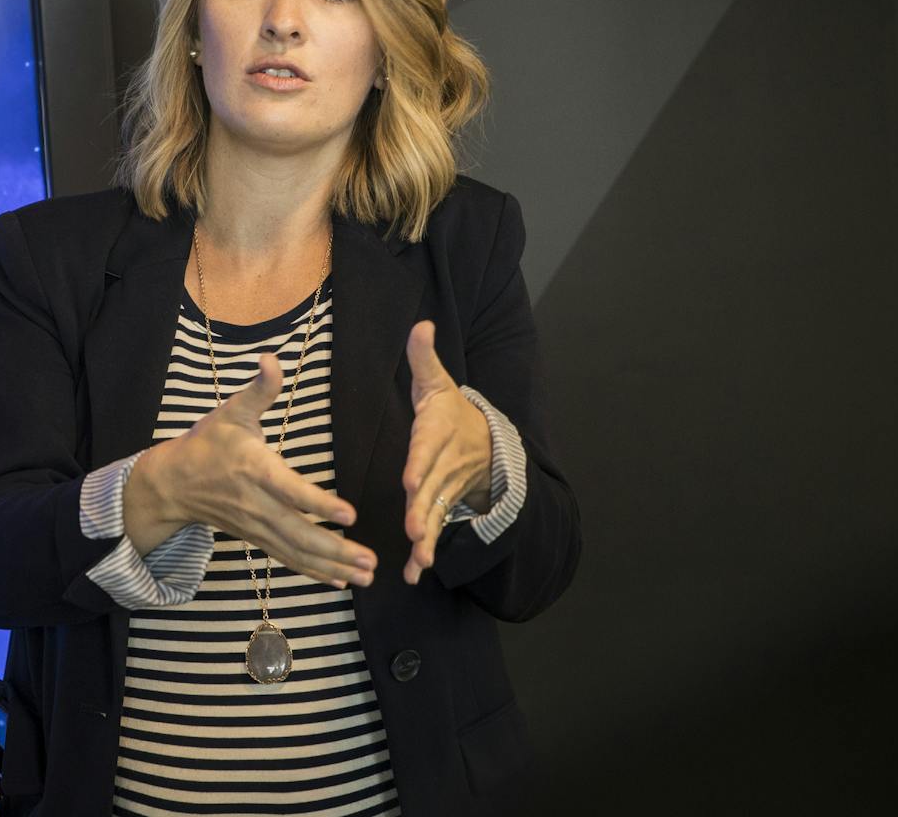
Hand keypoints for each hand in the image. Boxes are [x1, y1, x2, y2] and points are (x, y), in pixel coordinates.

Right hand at [126, 351, 377, 588]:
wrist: (172, 483)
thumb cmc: (208, 442)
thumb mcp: (231, 410)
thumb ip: (259, 389)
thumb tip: (272, 359)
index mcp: (255, 470)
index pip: (290, 490)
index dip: (319, 504)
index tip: (350, 515)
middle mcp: (258, 504)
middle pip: (299, 534)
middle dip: (336, 550)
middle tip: (371, 562)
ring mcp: (257, 526)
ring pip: (296, 552)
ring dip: (332, 566)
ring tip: (367, 576)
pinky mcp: (257, 538)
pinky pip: (287, 559)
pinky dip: (313, 572)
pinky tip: (340, 580)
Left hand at [401, 320, 492, 584]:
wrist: (486, 441)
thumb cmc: (449, 410)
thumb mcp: (436, 382)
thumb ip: (424, 357)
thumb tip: (421, 323)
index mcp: (438, 433)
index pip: (428, 448)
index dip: (422, 464)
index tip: (411, 479)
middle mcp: (445, 464)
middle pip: (434, 489)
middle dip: (424, 511)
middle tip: (413, 530)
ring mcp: (447, 488)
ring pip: (437, 514)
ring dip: (428, 539)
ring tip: (419, 560)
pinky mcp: (443, 506)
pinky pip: (436, 529)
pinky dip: (426, 552)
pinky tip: (414, 574)